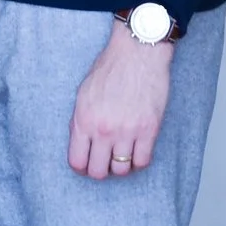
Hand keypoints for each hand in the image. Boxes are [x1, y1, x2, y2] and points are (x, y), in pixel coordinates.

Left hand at [70, 19, 174, 178]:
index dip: (81, 168)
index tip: (86, 165)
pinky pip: (144, 161)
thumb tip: (80, 141)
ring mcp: (127, 132)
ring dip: (121, 166)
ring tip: (121, 156)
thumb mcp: (83, 93)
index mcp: (83, 120)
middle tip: (104, 163)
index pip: (77, 161)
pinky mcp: (149, 130)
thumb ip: (80, 119)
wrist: (137, 54)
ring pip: (122, 169)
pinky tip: (136, 152)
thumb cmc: (110, 69)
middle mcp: (104, 129)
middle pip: (99, 171)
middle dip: (100, 171)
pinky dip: (139, 161)